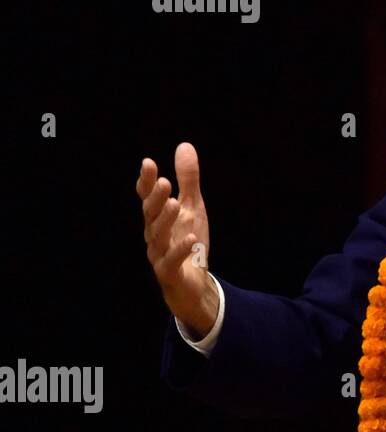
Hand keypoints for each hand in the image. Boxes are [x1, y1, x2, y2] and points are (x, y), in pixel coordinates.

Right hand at [137, 143, 217, 337]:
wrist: (193, 286)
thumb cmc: (188, 242)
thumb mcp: (193, 207)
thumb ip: (188, 180)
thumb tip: (184, 146)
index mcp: (158, 218)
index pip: (148, 197)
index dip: (146, 182)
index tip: (148, 163)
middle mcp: (155, 235)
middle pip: (151, 215)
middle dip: (155, 199)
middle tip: (163, 182)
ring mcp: (160, 255)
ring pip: (159, 237)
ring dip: (166, 221)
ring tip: (176, 204)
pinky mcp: (171, 273)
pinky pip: (172, 261)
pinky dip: (180, 250)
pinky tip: (190, 239)